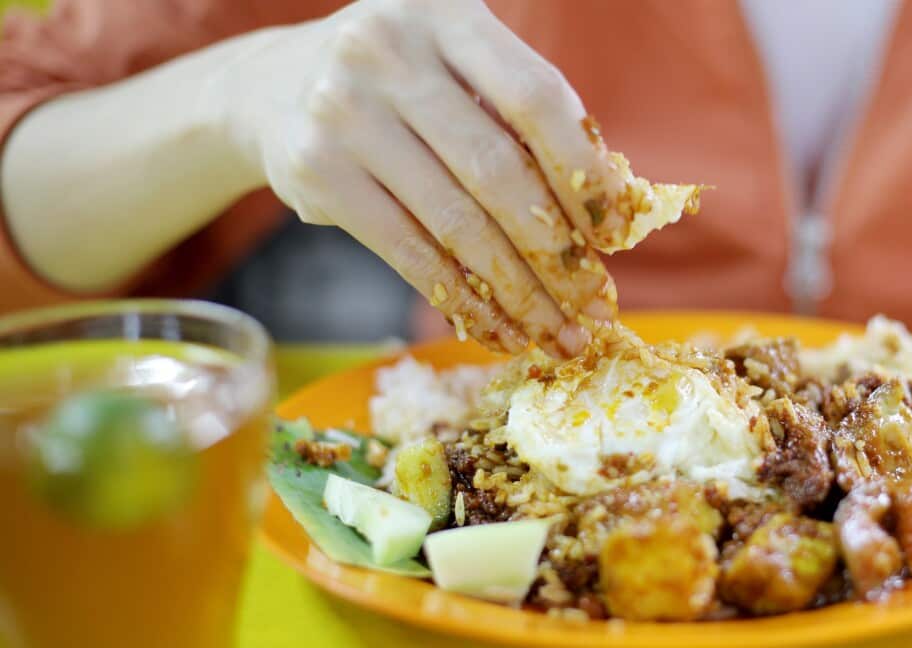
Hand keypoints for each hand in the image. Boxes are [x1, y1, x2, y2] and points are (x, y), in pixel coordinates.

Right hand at [214, 0, 629, 356]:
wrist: (276, 86)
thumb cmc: (405, 85)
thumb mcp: (459, 69)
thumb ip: (524, 121)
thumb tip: (613, 214)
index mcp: (446, 13)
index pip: (535, 97)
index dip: (583, 170)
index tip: (616, 234)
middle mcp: (387, 50)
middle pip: (498, 171)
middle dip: (557, 253)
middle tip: (596, 307)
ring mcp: (344, 110)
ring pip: (456, 223)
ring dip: (518, 292)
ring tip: (557, 333)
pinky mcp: (315, 170)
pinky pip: (409, 252)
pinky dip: (462, 300)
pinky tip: (498, 330)